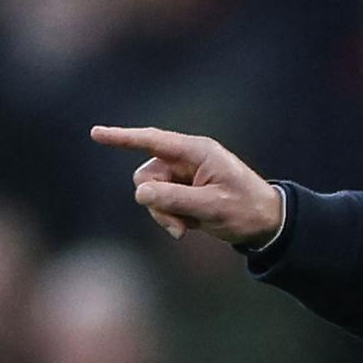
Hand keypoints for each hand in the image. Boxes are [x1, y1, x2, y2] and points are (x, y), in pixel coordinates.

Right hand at [90, 125, 284, 245]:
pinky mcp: (183, 192)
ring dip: (164, 214)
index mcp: (198, 152)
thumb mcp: (212, 207)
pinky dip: (171, 218)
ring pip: (150, 193)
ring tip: (187, 228)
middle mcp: (187, 160)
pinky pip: (161, 204)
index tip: (96, 133)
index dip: (123, 138)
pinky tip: (192, 227)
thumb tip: (141, 193)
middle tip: (179, 227)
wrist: (266, 224)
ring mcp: (183, 176)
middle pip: (146, 176)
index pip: (153, 140)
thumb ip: (175, 199)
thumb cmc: (246, 210)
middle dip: (155, 202)